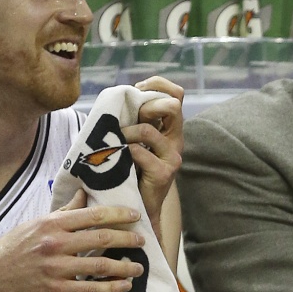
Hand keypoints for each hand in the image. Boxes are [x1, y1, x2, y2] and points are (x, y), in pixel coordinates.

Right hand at [0, 190, 146, 291]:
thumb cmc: (13, 248)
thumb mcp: (36, 224)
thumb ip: (64, 211)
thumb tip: (84, 193)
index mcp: (53, 223)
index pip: (92, 214)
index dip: (118, 214)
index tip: (136, 215)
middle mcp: (56, 243)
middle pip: (101, 238)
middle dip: (127, 238)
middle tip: (143, 241)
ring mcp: (56, 267)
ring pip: (100, 265)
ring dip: (124, 266)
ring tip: (138, 267)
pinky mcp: (55, 289)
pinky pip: (90, 289)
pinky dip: (110, 288)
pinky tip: (124, 287)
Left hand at [127, 77, 183, 238]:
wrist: (138, 206)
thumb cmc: (131, 170)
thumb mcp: (135, 139)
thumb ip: (135, 119)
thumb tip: (119, 97)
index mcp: (171, 128)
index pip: (176, 94)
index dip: (157, 84)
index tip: (137, 89)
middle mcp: (176, 140)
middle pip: (173, 105)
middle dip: (146, 106)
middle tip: (131, 119)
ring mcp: (172, 157)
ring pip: (147, 130)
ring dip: (125, 133)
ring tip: (116, 143)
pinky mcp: (164, 173)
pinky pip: (139, 152)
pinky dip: (124, 152)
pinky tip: (118, 160)